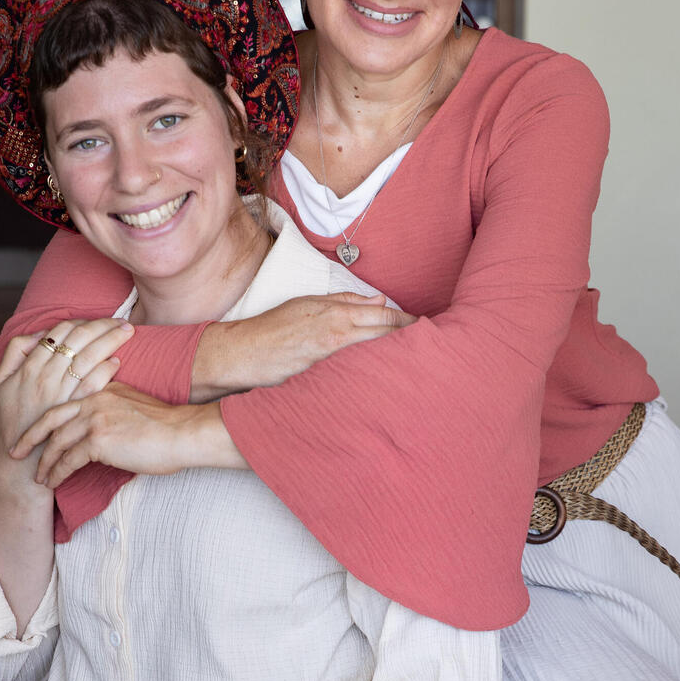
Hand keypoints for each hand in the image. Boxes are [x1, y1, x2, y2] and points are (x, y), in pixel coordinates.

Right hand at [0, 318, 134, 460]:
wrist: (21, 459)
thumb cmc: (12, 417)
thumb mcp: (0, 380)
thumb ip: (15, 351)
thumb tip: (39, 334)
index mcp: (30, 366)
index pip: (58, 331)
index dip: (80, 320)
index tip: (95, 320)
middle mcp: (46, 376)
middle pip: (78, 338)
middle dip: (102, 324)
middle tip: (122, 320)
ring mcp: (62, 392)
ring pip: (90, 356)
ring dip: (111, 339)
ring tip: (127, 332)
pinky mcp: (75, 408)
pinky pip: (94, 382)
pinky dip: (107, 368)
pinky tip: (117, 360)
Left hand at [11, 385, 243, 485]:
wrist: (182, 433)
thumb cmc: (167, 427)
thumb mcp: (135, 406)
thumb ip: (114, 408)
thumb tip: (103, 425)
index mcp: (101, 390)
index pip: (65, 402)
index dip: (45, 419)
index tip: (33, 432)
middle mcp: (94, 401)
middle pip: (51, 419)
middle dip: (30, 437)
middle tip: (15, 451)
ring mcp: (95, 419)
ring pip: (57, 442)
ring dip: (44, 462)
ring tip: (38, 477)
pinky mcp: (99, 440)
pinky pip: (69, 460)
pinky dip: (57, 473)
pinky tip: (53, 483)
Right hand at [192, 293, 414, 399]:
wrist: (243, 353)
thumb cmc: (273, 329)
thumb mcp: (307, 304)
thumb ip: (343, 301)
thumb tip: (377, 300)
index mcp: (335, 312)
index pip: (382, 315)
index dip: (406, 322)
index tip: (425, 328)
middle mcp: (336, 330)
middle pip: (384, 333)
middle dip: (411, 339)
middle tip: (436, 347)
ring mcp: (330, 353)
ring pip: (374, 352)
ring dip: (398, 356)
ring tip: (422, 363)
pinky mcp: (321, 374)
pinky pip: (355, 372)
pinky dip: (374, 373)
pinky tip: (390, 380)